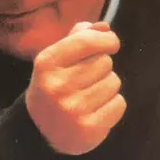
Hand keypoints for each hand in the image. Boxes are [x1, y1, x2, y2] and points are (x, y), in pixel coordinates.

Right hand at [25, 21, 126, 154]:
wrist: (40, 132)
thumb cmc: (54, 85)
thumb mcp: (57, 58)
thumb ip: (79, 37)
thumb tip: (104, 27)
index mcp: (47, 63)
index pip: (85, 41)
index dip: (105, 39)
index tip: (111, 43)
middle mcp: (57, 86)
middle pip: (104, 61)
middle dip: (102, 66)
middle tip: (87, 78)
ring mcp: (72, 108)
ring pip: (114, 82)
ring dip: (108, 85)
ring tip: (90, 94)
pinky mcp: (88, 128)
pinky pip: (119, 103)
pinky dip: (113, 104)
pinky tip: (96, 109)